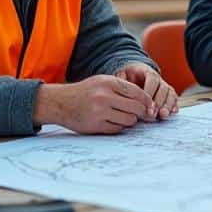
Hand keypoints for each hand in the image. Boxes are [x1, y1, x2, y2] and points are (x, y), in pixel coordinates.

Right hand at [34, 74, 156, 133]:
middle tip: (143, 115)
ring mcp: (99, 112)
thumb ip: (124, 89)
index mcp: (108, 82)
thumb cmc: (86, 92)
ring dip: (130, 120)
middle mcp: (104, 96)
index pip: (138, 92)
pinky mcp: (95, 125)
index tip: (151, 107)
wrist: (60, 102)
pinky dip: (119, 127)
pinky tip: (113, 122)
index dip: (148, 101)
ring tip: (124, 117)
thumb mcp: (103, 82)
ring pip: (129, 120)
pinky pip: (118, 129)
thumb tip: (148, 103)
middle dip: (142, 112)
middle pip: (136, 107)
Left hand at [115, 61, 178, 119]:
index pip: (152, 80)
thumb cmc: (127, 77)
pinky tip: (173, 112)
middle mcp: (159, 79)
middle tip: (153, 114)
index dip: (150, 93)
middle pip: (163, 88)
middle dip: (159, 102)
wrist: (135, 74)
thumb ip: (121, 80)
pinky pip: (174, 98)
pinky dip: (174, 105)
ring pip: (170, 94)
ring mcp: (164, 87)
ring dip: (168, 105)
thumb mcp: (122, 75)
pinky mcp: (168, 94)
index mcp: (147, 72)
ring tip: (163, 115)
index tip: (145, 105)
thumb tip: (120, 87)